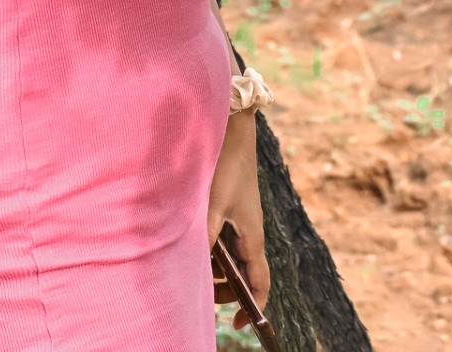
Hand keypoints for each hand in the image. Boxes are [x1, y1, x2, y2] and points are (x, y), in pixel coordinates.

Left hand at [207, 109, 270, 332]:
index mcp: (253, 236)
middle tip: (203, 297)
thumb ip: (205, 235)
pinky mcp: (229, 205)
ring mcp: (240, 218)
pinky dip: (211, 247)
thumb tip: (194, 265)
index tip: (238, 324)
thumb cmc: (225, 165)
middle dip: (226, 289)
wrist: (232, 128)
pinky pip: (224, 237)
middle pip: (244, 274)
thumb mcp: (213, 203)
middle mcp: (250, 231)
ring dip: (216, 268)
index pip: (260, 283)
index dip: (253, 306)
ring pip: (231, 256)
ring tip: (192, 270)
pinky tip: (191, 243)